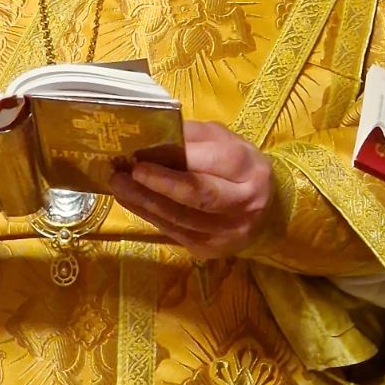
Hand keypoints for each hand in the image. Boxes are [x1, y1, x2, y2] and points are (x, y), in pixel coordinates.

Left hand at [110, 120, 273, 258]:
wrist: (265, 213)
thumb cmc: (238, 169)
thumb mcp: (224, 143)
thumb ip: (192, 138)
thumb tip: (151, 136)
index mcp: (250, 169)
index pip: (210, 162)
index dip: (174, 158)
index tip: (141, 152)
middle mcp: (243, 204)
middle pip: (198, 195)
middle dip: (158, 183)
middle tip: (126, 172)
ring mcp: (227, 232)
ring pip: (180, 217)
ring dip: (144, 201)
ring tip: (118, 185)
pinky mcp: (209, 249)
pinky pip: (172, 231)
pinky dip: (148, 215)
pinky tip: (131, 201)